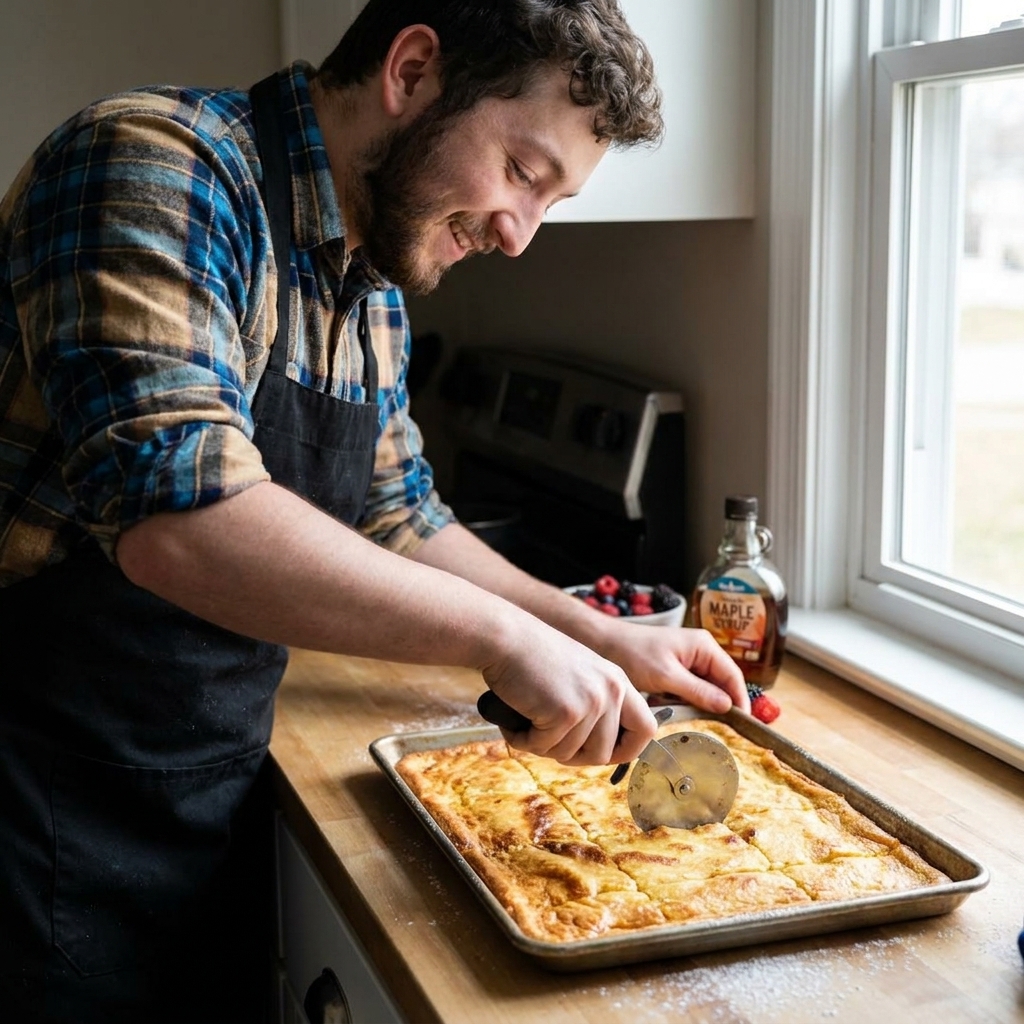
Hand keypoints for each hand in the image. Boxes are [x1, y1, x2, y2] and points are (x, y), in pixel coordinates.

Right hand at [480, 613, 656, 766]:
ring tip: (526, 721)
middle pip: (605, 754)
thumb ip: (594, 705)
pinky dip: (524, 739)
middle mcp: (612, 691)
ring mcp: (591, 702)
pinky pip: (544, 747)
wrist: (506, 636)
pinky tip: (515, 719)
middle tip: (549, 741)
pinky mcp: (567, 712)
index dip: (627, 750)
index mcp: (618, 682)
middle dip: (574, 757)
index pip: (646, 728)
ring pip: (570, 754)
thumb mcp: (579, 676)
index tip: (603, 754)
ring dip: (543, 746)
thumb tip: (598, 751)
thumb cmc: (531, 657)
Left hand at [597, 623, 749, 714]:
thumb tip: (728, 706)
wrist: (603, 644)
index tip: (744, 726)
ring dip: (699, 706)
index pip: (733, 676)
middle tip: (721, 731)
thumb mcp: (666, 675)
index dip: (741, 700)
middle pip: (721, 684)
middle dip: (719, 705)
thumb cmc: (633, 653)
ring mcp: (688, 661)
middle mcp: (700, 651)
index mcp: (704, 646)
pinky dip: (684, 703)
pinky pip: (689, 691)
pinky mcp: (675, 671)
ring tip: (697, 722)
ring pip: (705, 690)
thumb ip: (698, 691)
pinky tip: (675, 711)